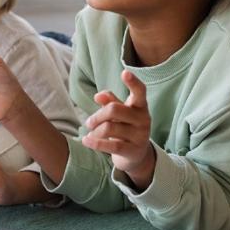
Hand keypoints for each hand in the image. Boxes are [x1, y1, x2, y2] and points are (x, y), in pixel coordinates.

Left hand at [82, 70, 155, 188]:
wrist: (136, 156)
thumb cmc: (125, 128)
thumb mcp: (119, 113)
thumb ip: (110, 102)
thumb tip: (98, 95)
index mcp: (140, 106)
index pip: (140, 92)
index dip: (133, 82)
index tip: (124, 73)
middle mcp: (143, 119)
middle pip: (114, 110)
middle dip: (97, 116)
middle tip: (89, 122)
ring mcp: (140, 136)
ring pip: (109, 128)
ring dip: (95, 131)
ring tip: (90, 133)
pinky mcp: (133, 151)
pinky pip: (110, 146)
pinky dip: (94, 143)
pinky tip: (86, 140)